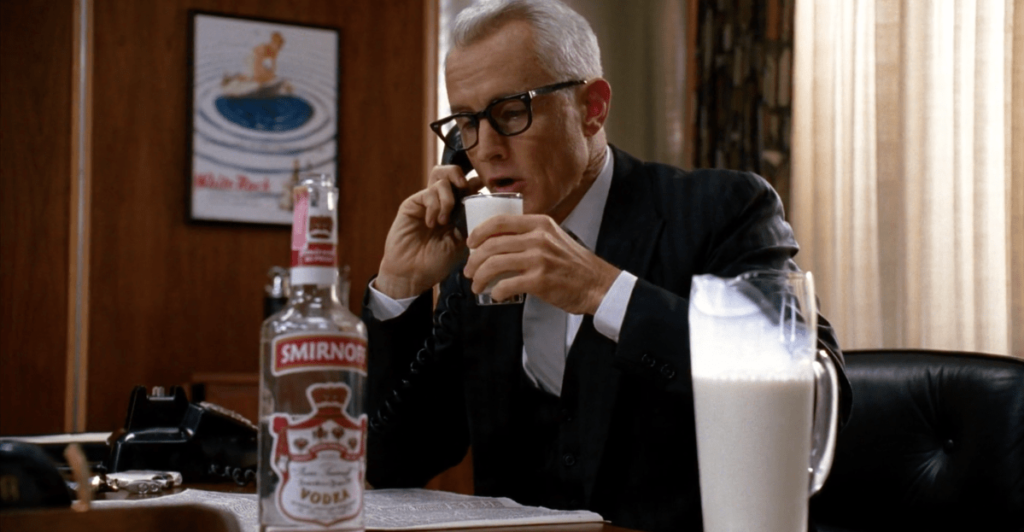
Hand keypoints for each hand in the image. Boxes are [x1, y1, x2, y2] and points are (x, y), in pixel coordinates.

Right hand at [376, 165, 482, 298]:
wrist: (413, 274)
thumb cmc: (437, 262)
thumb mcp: (462, 243)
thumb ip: (471, 222)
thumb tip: (485, 204)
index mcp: (458, 211)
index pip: (469, 186)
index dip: (477, 183)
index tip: (483, 191)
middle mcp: (442, 202)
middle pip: (452, 171)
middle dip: (460, 176)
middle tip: (464, 189)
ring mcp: (427, 202)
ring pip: (440, 177)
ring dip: (447, 198)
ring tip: (444, 220)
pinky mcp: (412, 204)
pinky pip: (428, 193)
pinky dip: (434, 207)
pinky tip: (432, 224)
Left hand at [462, 215, 620, 314]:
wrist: (597, 284)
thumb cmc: (574, 264)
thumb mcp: (554, 238)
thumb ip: (531, 235)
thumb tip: (498, 242)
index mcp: (540, 224)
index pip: (500, 221)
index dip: (479, 232)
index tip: (470, 244)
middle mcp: (538, 238)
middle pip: (492, 245)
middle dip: (474, 261)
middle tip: (469, 271)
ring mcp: (539, 259)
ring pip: (494, 264)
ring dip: (479, 277)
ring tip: (476, 285)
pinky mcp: (540, 280)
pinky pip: (506, 285)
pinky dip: (496, 291)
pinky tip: (495, 295)